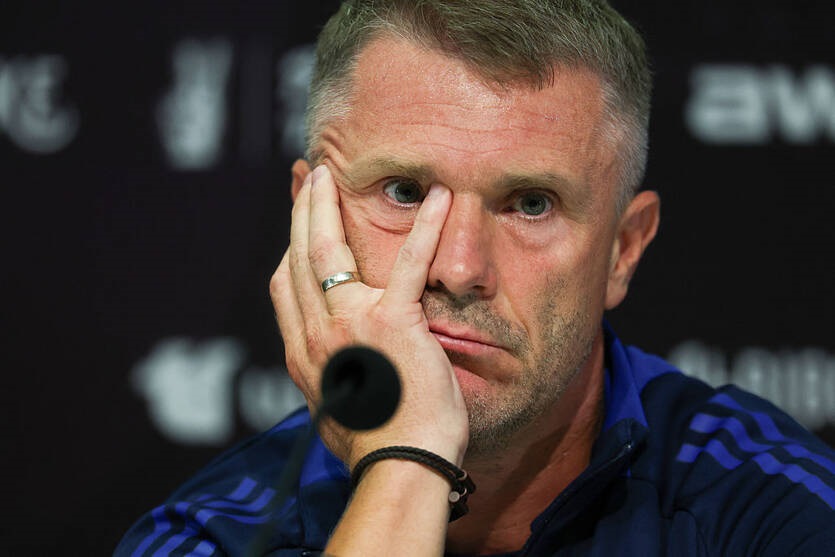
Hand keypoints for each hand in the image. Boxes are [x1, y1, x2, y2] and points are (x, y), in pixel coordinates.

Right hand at [270, 165, 468, 468]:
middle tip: (309, 176)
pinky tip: (440, 198)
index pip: (287, 285)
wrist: (400, 468)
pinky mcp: (395, 324)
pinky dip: (426, 229)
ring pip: (329, 252)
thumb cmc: (380, 445)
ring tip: (335, 174)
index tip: (296, 221)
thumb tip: (333, 360)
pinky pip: (409, 266)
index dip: (288, 245)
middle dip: (301, 211)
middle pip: (299, 258)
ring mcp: (351, 326)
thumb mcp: (337, 407)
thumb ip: (331, 372)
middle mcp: (317, 335)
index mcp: (305, 354)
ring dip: (329, 206)